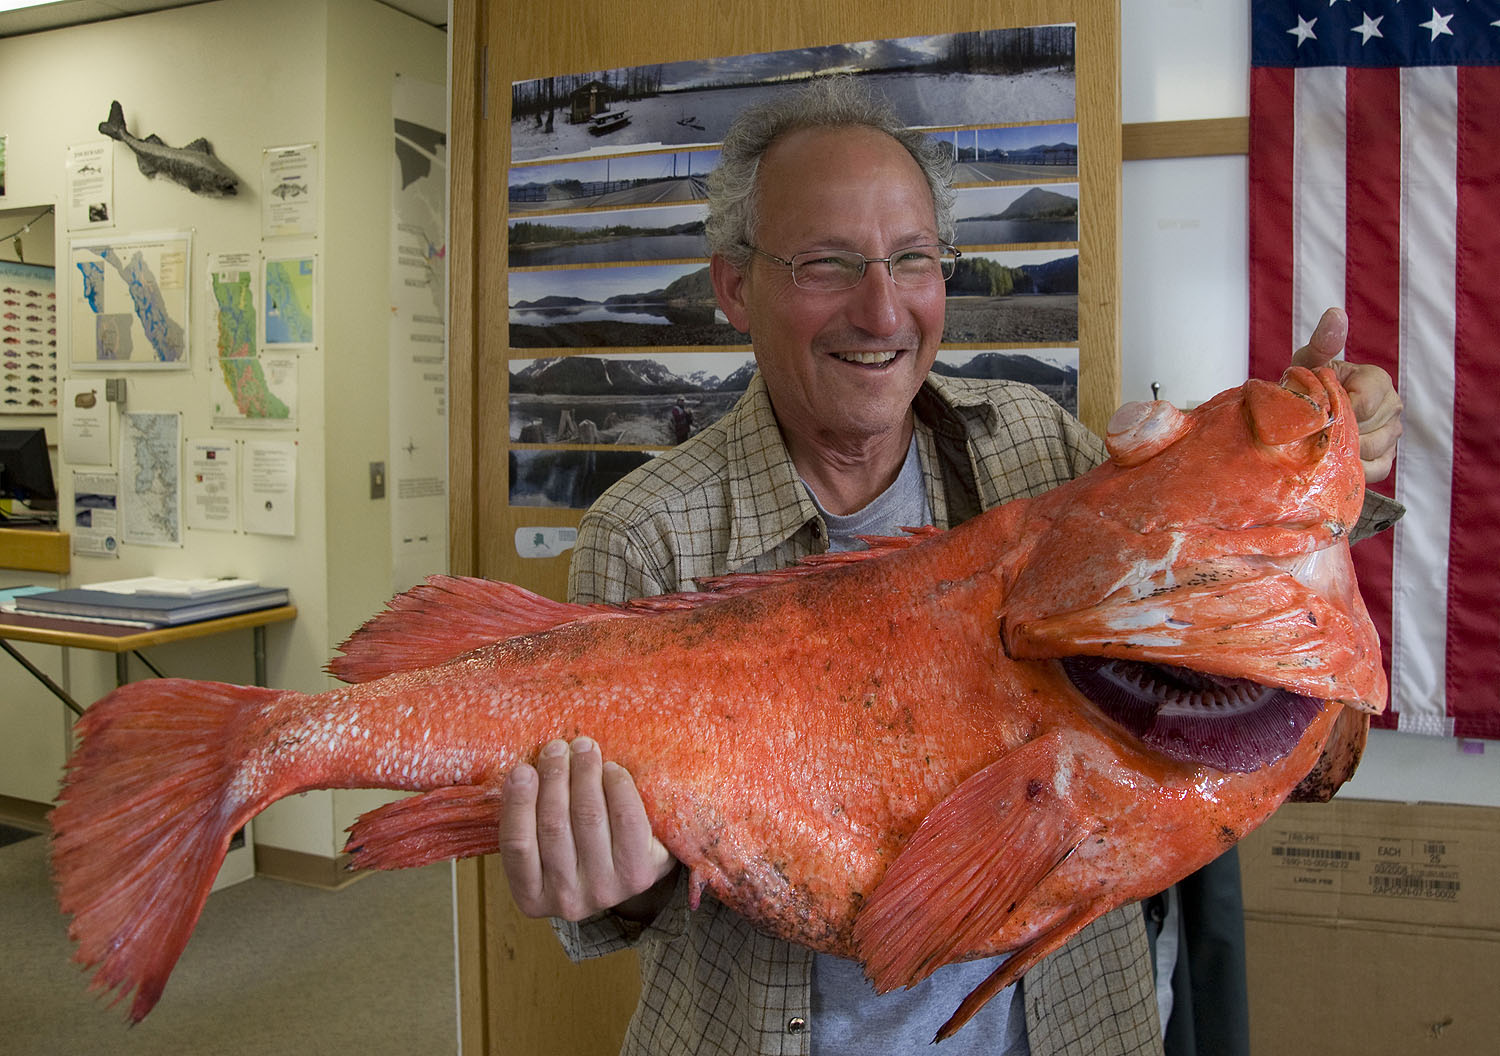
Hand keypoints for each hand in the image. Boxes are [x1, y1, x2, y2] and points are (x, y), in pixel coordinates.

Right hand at [499, 736, 676, 922]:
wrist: (629, 871)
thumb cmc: (578, 849)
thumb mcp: (545, 847)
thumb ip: (531, 817)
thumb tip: (521, 771)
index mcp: (531, 897)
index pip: (517, 846)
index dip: (519, 803)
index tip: (522, 769)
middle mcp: (567, 901)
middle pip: (555, 826)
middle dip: (555, 777)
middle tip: (557, 747)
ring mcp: (605, 891)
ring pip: (589, 817)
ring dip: (584, 774)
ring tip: (583, 748)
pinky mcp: (639, 874)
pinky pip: (627, 819)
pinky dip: (617, 787)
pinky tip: (612, 770)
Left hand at [1290, 307, 1403, 482]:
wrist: (1302, 417)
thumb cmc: (1306, 385)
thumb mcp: (1309, 363)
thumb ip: (1323, 342)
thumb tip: (1335, 313)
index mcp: (1378, 380)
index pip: (1363, 404)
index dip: (1335, 411)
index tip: (1314, 409)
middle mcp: (1393, 406)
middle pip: (1368, 430)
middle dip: (1337, 432)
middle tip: (1312, 429)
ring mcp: (1392, 434)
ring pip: (1372, 451)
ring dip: (1344, 452)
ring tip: (1321, 443)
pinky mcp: (1386, 459)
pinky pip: (1375, 470)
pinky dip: (1353, 470)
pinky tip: (1334, 461)